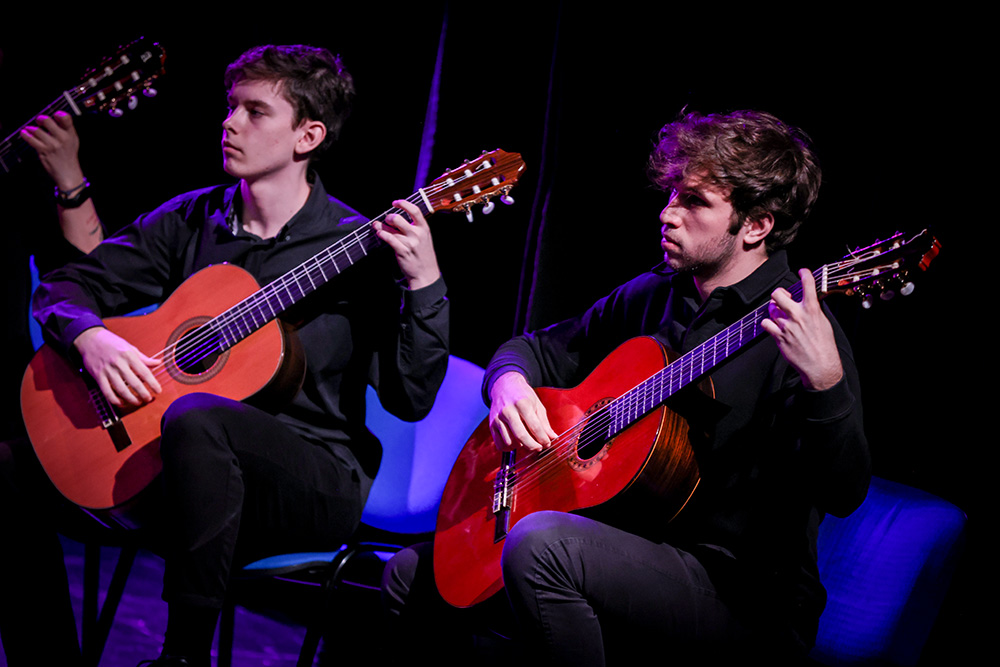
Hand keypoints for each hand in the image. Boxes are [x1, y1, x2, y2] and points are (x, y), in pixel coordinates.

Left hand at [20, 111, 85, 190]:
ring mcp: (52, 145)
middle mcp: (62, 138)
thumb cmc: (69, 156)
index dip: (59, 114)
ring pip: (37, 130)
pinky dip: (26, 135)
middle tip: (39, 120)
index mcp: (70, 134)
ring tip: (31, 130)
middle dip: (41, 119)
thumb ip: (66, 129)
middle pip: (47, 121)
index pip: (66, 118)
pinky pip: (31, 139)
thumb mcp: (73, 140)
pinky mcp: (43, 151)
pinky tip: (25, 133)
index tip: (55, 115)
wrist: (68, 173)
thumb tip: (54, 118)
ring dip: (32, 129)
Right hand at [73, 327, 161, 406]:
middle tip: (148, 399)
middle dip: (144, 394)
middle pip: (135, 383)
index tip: (158, 390)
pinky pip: (107, 392)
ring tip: (138, 402)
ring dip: (131, 399)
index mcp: (129, 355)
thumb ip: (143, 358)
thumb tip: (158, 363)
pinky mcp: (98, 376)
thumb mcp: (129, 347)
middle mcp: (119, 364)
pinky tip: (121, 402)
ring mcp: (108, 371)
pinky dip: (115, 400)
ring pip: (121, 390)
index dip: (153, 383)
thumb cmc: (111, 342)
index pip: (144, 372)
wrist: (89, 339)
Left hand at [374, 199, 440, 289]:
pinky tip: (379, 233)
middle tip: (387, 220)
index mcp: (424, 228)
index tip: (395, 202)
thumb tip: (399, 217)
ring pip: (391, 229)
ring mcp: (409, 243)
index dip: (403, 203)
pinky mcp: (402, 251)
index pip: (414, 210)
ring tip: (377, 226)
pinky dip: (382, 234)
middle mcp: (417, 234)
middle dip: (389, 217)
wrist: (426, 274)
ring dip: (381, 226)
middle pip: (398, 218)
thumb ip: (415, 227)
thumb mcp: (425, 238)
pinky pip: (389, 239)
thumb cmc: (424, 255)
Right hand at [488, 372, 557, 452]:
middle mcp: (508, 410)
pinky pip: (500, 443)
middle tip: (538, 448)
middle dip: (532, 446)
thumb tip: (552, 437)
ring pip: (510, 442)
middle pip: (521, 436)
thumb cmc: (523, 395)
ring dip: (520, 446)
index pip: (534, 426)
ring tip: (526, 441)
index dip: (543, 438)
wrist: (504, 386)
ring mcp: (498, 418)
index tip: (547, 443)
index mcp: (522, 403)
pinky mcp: (491, 425)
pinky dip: (508, 447)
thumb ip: (544, 423)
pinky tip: (515, 442)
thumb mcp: (537, 405)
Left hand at [761, 268, 843, 390]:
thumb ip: (813, 309)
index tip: (802, 271)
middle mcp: (797, 315)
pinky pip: (765, 323)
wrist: (820, 365)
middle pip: (778, 294)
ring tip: (781, 315)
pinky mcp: (778, 336)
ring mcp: (786, 326)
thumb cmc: (824, 345)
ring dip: (774, 310)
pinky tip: (774, 326)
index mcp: (812, 310)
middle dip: (778, 294)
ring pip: (771, 308)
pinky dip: (768, 323)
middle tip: (782, 298)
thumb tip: (806, 300)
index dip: (805, 274)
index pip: (808, 284)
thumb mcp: (824, 322)